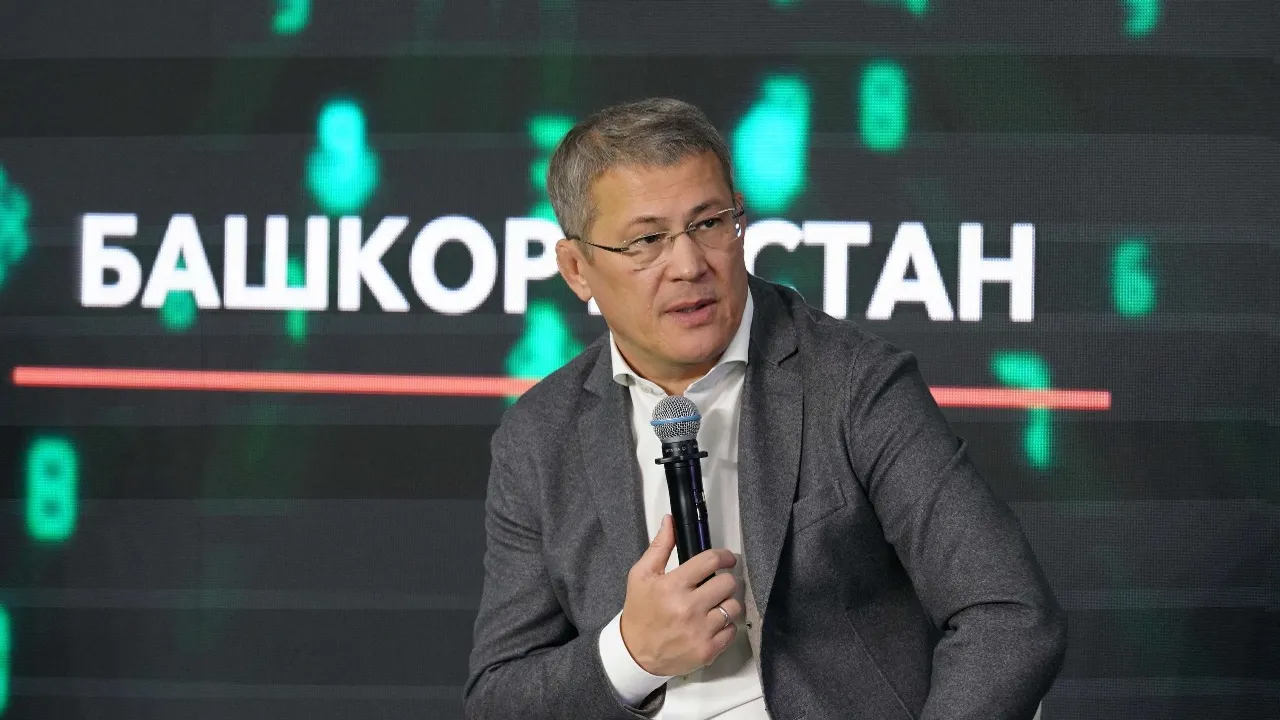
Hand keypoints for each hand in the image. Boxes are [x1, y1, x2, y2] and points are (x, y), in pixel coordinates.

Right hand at [619, 514, 742, 676]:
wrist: (635, 653)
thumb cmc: (640, 611)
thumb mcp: (641, 575)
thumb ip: (659, 547)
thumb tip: (671, 521)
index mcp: (672, 586)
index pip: (711, 561)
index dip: (724, 556)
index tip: (727, 559)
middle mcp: (688, 608)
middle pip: (728, 583)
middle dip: (725, 581)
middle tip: (716, 585)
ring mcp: (700, 631)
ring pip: (734, 607)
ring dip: (727, 604)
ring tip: (715, 605)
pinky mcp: (708, 650)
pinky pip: (732, 631)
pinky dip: (725, 626)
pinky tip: (712, 624)